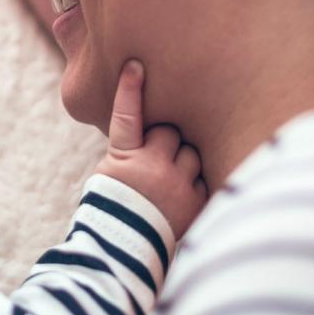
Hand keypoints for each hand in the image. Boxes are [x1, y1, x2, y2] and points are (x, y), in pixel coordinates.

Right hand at [94, 60, 207, 237]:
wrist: (125, 248)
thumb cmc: (115, 205)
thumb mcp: (110, 174)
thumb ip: (132, 151)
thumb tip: (161, 132)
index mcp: (123, 158)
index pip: (127, 115)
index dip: (130, 88)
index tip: (136, 65)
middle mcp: (152, 168)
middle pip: (171, 133)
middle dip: (167, 143)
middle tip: (155, 163)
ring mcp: (176, 185)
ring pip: (191, 154)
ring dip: (183, 163)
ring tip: (167, 184)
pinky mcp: (195, 202)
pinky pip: (203, 179)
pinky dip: (194, 185)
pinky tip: (179, 199)